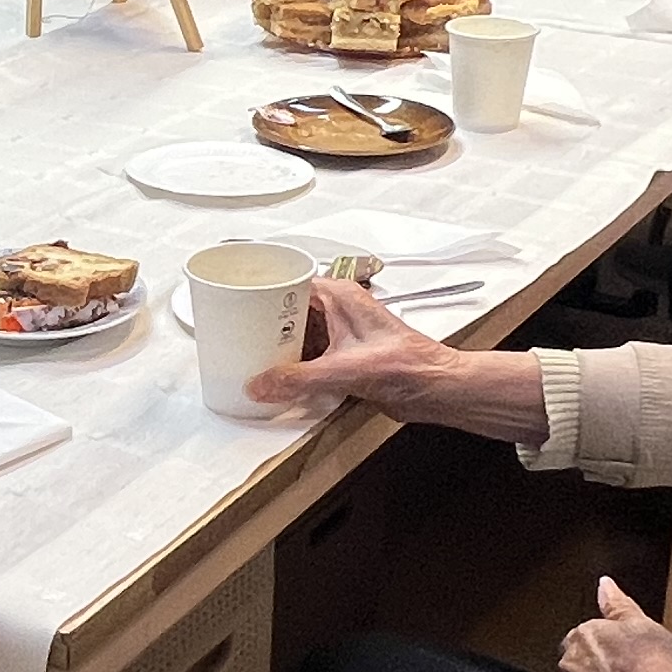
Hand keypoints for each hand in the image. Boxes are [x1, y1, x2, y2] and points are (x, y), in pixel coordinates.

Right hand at [246, 276, 550, 438]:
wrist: (437, 390)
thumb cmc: (411, 366)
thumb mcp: (346, 371)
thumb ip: (298, 379)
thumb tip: (261, 383)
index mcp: (340, 296)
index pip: (290, 281)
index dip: (262, 289)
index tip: (236, 297)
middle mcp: (339, 311)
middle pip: (288, 309)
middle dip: (262, 322)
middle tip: (234, 332)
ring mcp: (340, 335)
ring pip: (296, 334)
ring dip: (276, 347)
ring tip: (247, 355)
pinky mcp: (342, 358)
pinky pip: (307, 357)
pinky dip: (290, 367)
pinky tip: (274, 377)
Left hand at [558, 576, 671, 671]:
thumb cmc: (654, 662)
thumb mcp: (640, 622)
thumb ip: (617, 604)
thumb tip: (604, 585)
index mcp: (581, 635)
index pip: (585, 634)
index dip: (608, 641)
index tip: (625, 647)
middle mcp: (571, 663)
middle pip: (581, 659)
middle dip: (598, 663)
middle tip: (629, 667)